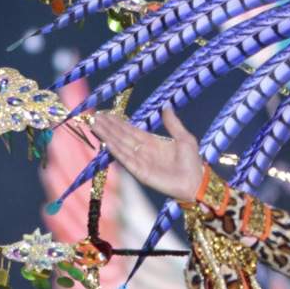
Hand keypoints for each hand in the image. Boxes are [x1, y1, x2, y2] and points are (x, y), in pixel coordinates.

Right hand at [80, 105, 208, 204]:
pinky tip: (106, 142)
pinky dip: (115, 151)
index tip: (105, 114)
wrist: (195, 181)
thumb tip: (166, 107)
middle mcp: (142, 150)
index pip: (129, 130)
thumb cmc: (192, 162)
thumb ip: (173, 123)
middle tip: (94, 116)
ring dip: (107, 135)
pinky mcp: (140, 172)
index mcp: (151, 142)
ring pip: (119, 145)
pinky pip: (125, 159)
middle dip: (107, 126)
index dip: (117, 122)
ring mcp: (139, 161)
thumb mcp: (184, 138)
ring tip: (95, 125)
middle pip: (120, 136)